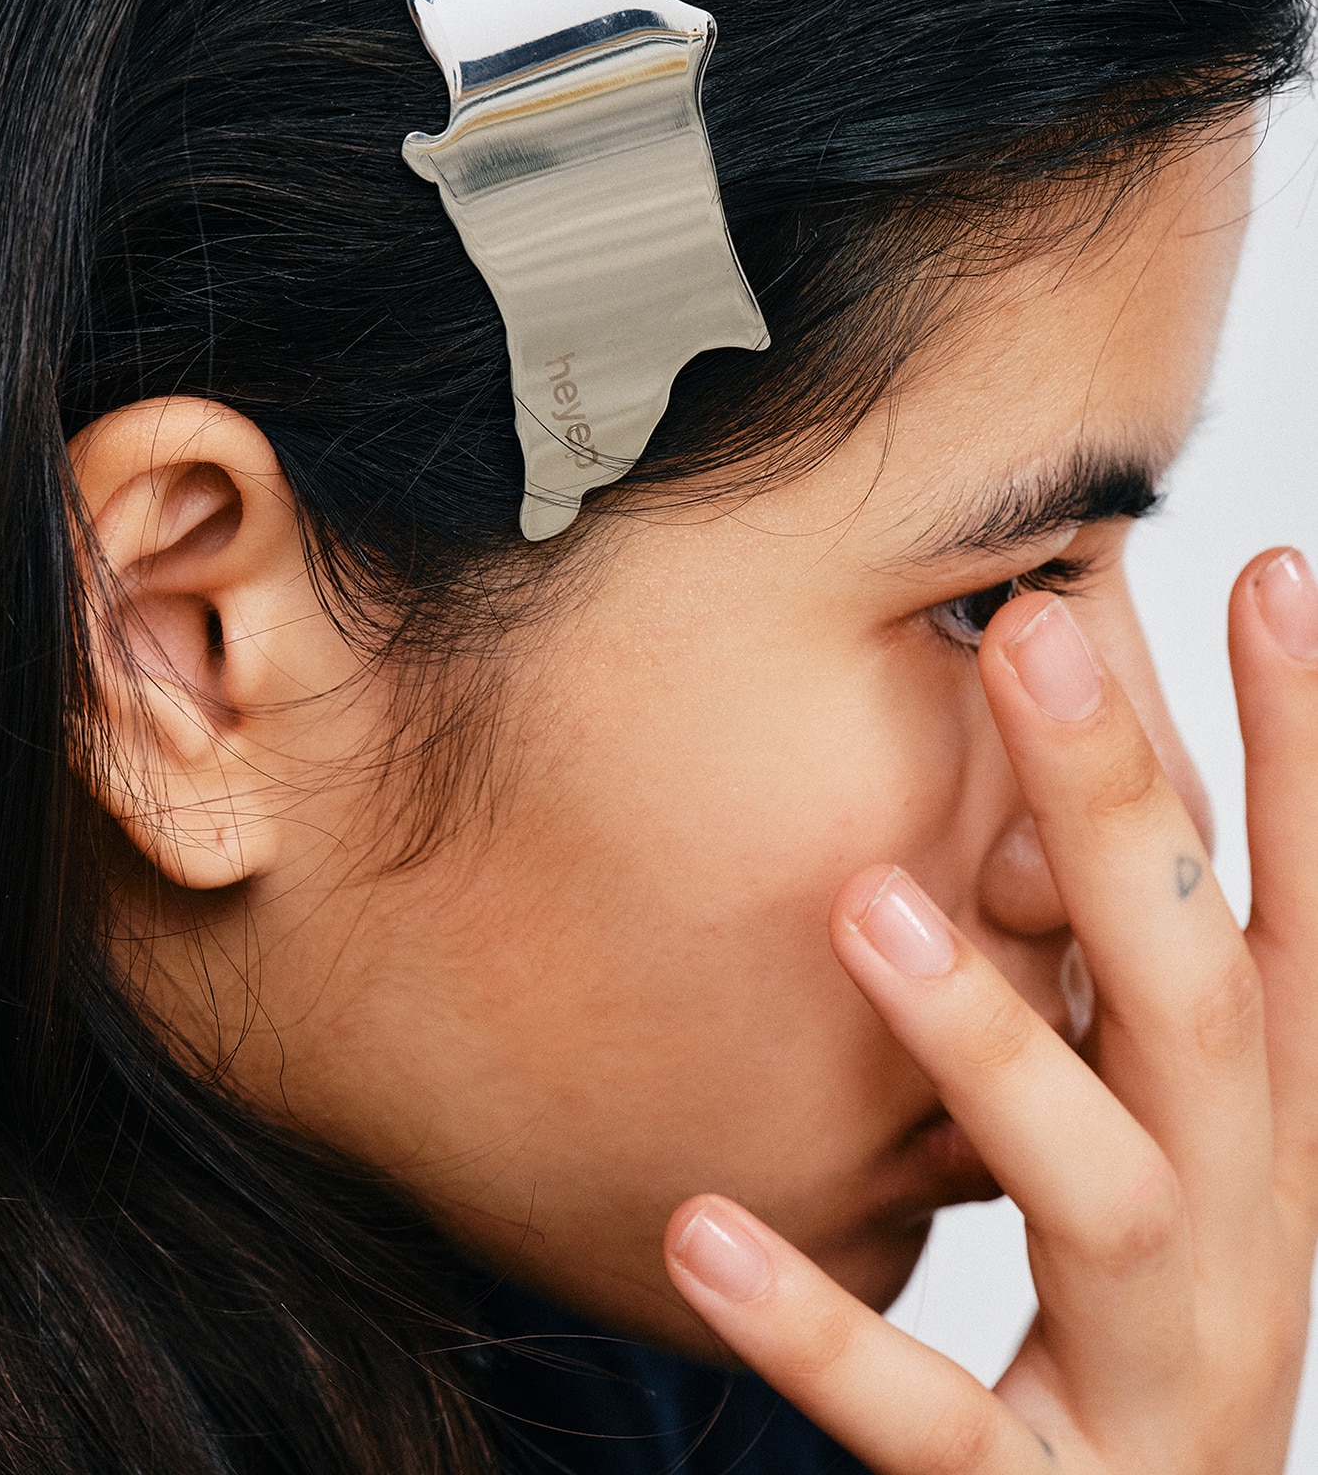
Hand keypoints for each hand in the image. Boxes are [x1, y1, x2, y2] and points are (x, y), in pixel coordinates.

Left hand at [663, 549, 1317, 1473]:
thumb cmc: (1156, 1323)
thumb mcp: (1175, 1144)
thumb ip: (1123, 989)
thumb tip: (1066, 802)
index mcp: (1269, 1127)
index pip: (1301, 907)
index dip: (1303, 744)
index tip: (1270, 569)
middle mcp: (1237, 1227)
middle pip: (1200, 994)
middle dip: (1127, 810)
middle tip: (1037, 639)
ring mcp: (1156, 1365)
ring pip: (1094, 1189)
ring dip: (992, 1039)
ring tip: (868, 904)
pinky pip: (931, 1420)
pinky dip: (820, 1330)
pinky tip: (700, 1228)